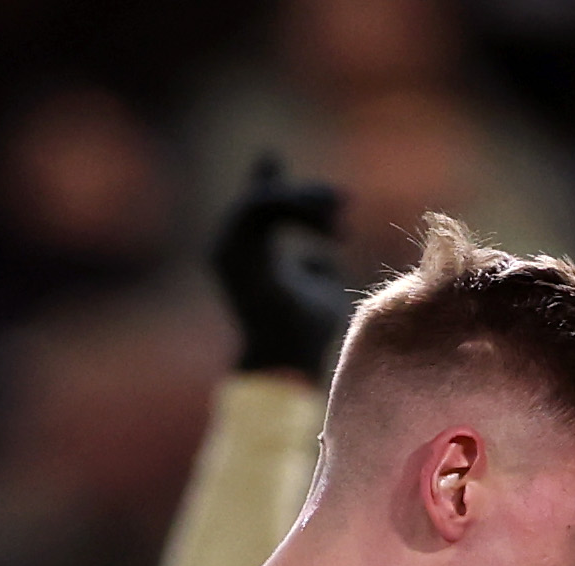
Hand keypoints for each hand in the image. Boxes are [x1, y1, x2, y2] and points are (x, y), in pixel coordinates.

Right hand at [209, 157, 355, 379]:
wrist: (288, 360)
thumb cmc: (308, 333)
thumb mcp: (322, 286)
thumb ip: (319, 258)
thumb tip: (319, 250)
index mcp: (249, 255)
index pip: (263, 205)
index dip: (299, 195)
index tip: (346, 202)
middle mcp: (230, 248)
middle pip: (262, 198)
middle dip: (307, 195)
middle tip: (348, 199)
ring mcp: (226, 248)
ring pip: (262, 199)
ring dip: (305, 200)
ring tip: (341, 209)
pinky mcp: (232, 248)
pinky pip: (261, 207)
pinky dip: (297, 207)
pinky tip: (330, 222)